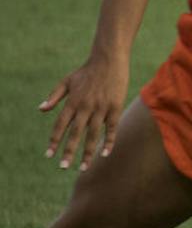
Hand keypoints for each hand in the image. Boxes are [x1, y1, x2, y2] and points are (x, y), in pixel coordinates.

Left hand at [40, 54, 130, 169]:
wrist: (109, 60)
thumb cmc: (87, 71)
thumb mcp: (67, 81)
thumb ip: (54, 96)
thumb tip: (41, 109)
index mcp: (72, 102)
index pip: (60, 125)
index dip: (54, 141)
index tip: (49, 155)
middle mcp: (85, 107)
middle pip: (75, 133)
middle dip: (69, 151)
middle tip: (63, 167)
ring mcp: (101, 108)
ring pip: (93, 134)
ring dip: (87, 152)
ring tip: (83, 167)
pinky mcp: (115, 107)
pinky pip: (111, 128)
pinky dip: (108, 141)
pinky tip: (104, 153)